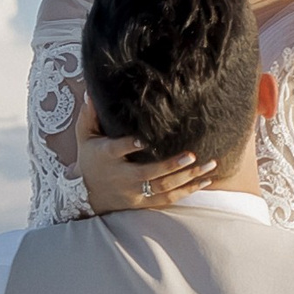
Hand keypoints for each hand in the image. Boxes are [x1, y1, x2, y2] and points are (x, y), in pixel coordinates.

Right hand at [74, 93, 219, 211]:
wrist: (87, 195)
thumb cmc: (90, 159)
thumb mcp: (84, 137)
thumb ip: (89, 115)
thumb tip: (91, 91)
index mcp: (107, 156)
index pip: (115, 150)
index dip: (128, 145)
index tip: (142, 140)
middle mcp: (122, 176)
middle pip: (147, 173)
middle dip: (170, 165)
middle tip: (191, 155)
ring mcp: (135, 192)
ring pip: (162, 187)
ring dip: (187, 177)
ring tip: (208, 165)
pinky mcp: (144, 201)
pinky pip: (168, 199)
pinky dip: (188, 191)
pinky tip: (205, 181)